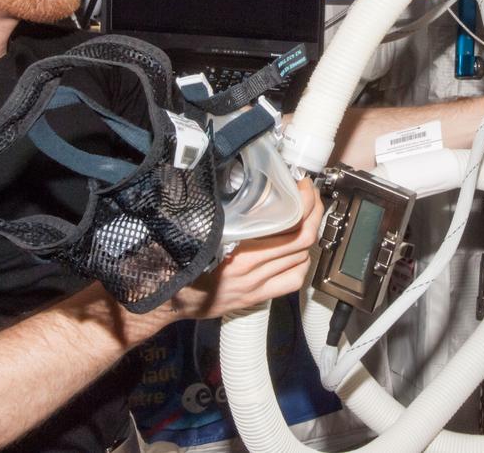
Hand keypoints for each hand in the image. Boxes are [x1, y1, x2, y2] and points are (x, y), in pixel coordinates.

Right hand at [168, 177, 323, 319]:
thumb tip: (241, 183)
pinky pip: (293, 280)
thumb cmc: (179, 260)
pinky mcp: (258, 297)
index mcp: (237, 249)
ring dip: (309, 236)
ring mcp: (257, 285)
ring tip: (306, 218)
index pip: (288, 225)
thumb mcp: (198, 230)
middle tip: (310, 196)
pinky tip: (297, 252)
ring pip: (301, 259)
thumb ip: (220, 212)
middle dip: (314, 214)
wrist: (168, 300)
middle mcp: (251, 269)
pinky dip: (302, 263)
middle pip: (301, 240)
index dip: (304, 203)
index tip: (303, 186)